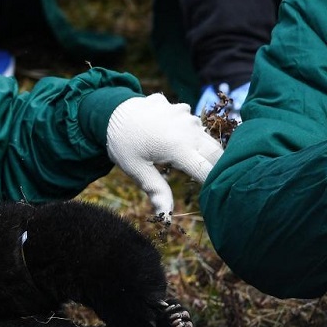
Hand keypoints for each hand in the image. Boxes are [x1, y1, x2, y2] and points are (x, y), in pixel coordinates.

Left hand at [106, 94, 222, 219]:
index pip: (209, 171)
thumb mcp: (136, 169)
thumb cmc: (122, 143)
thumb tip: (166, 217)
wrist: (109, 110)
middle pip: (217, 153)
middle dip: (217, 169)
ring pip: (208, 137)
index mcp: (179, 147)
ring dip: (203, 151)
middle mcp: (189, 129)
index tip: (212, 197)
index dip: (213, 185)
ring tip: (186, 162)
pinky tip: (175, 139)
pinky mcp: (182, 108)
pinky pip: (195, 125)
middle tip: (206, 182)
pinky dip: (192, 135)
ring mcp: (186, 115)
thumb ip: (157, 191)